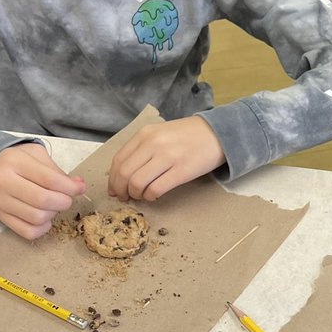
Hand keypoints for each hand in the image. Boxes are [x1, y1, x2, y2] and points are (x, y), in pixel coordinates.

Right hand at [0, 143, 85, 240]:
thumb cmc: (15, 161)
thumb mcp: (35, 155)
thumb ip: (57, 170)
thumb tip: (78, 185)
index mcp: (14, 162)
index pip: (49, 179)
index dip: (70, 187)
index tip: (80, 188)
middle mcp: (3, 182)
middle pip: (43, 200)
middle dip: (63, 201)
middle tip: (66, 198)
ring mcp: (0, 202)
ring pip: (37, 217)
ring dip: (53, 214)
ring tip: (52, 205)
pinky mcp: (0, 217)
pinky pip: (27, 231)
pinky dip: (42, 228)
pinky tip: (44, 218)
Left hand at [108, 116, 224, 201]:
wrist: (218, 133)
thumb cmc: (188, 135)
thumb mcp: (160, 133)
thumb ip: (142, 148)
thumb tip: (123, 174)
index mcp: (145, 134)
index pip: (118, 160)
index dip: (112, 179)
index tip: (114, 189)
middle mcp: (153, 144)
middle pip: (124, 174)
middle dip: (121, 190)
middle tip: (125, 197)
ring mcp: (168, 157)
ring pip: (137, 183)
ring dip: (135, 194)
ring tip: (141, 196)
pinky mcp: (181, 171)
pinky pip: (156, 189)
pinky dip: (150, 196)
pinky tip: (154, 195)